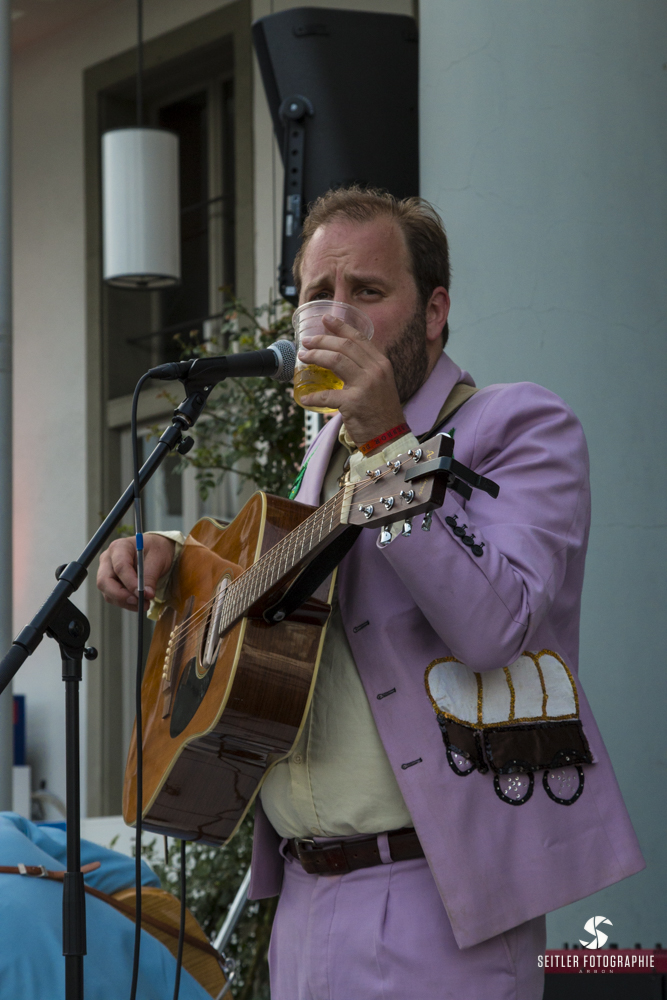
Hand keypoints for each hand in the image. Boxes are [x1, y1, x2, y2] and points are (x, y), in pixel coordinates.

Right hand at [97, 534, 175, 611]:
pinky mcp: (110, 584)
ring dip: (125, 602)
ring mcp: (106, 572)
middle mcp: (108, 559)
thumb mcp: (157, 560)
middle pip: (105, 581)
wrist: (154, 551)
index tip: (142, 593)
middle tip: (140, 603)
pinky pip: (113, 597)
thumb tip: (147, 594)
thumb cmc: (155, 551)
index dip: (130, 582)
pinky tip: (139, 602)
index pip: (120, 566)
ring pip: (108, 592)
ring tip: (144, 604)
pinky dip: (126, 603)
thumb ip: (151, 576)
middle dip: (121, 596)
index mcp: (119, 547)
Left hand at [297, 316, 405, 449]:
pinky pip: (327, 395)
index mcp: (381, 363)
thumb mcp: (380, 384)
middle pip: (344, 346)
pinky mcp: (354, 403)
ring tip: (303, 357)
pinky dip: (313, 396)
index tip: (325, 319)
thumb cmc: (382, 413)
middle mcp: (375, 370)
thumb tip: (342, 359)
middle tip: (307, 342)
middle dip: (322, 340)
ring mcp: (365, 386)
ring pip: (335, 361)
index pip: (359, 338)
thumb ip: (366, 370)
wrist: (390, 438)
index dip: (341, 326)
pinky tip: (304, 397)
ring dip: (315, 357)